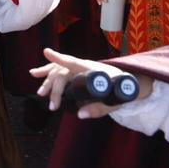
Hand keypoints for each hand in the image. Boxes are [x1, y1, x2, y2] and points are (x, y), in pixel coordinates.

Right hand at [31, 47, 151, 117]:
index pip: (75, 62)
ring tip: (39, 92)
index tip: (46, 52)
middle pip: (64, 72)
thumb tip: (79, 115)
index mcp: (95, 69)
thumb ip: (97, 109)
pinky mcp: (79, 72)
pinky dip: (48, 71)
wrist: (132, 83)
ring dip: (47, 78)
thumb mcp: (114, 102)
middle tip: (51, 105)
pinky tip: (36, 74)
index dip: (60, 58)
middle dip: (54, 87)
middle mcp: (86, 66)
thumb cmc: (125, 91)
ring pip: (60, 70)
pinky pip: (61, 70)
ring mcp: (81, 68)